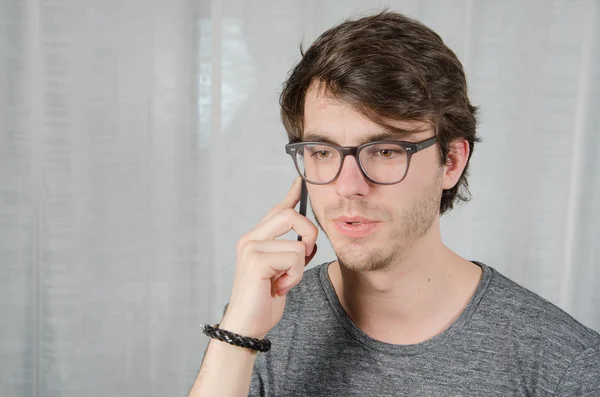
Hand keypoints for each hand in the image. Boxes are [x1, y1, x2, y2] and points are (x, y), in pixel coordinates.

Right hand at [220, 177, 318, 338]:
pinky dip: (294, 276)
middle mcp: (250, 238)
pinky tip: (279, 288)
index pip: (276, 210)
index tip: (301, 181)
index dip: (291, 195)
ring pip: (298, 243)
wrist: (247, 326)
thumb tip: (305, 239)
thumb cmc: (263, 301)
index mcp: (255, 239)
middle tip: (306, 257)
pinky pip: (294, 258)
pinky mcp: (256, 260)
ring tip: (284, 281)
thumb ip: (288, 251)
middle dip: (309, 234)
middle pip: (290, 215)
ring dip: (300, 267)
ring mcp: (252, 247)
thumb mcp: (280, 271)